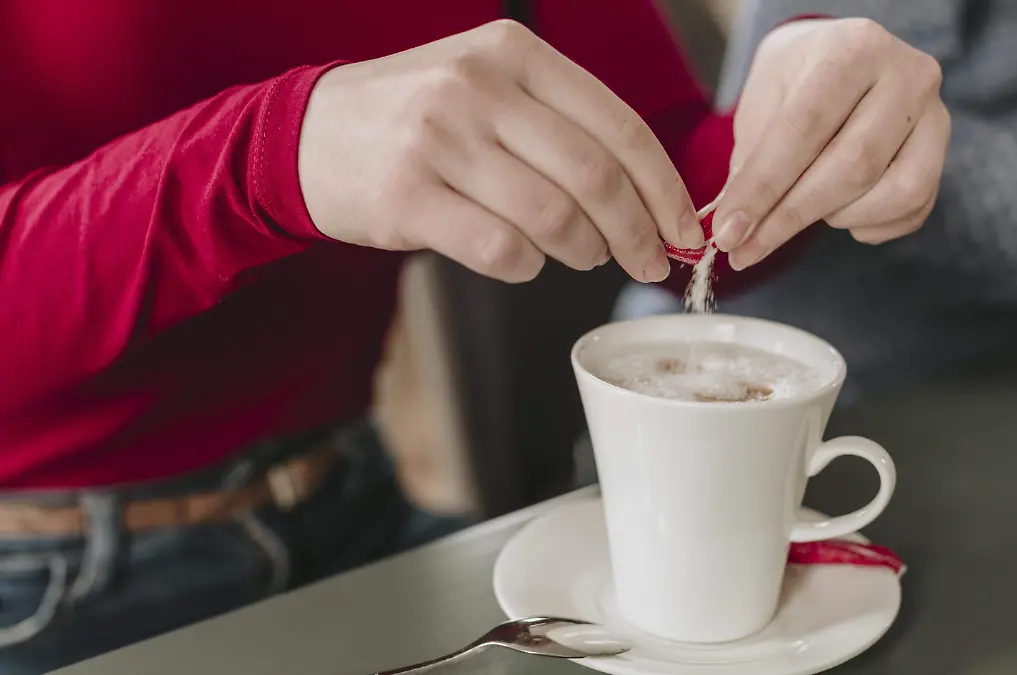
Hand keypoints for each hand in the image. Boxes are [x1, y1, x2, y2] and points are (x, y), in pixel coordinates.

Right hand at [298, 20, 702, 282]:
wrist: (309, 134)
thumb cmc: (418, 119)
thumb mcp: (488, 88)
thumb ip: (561, 124)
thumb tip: (648, 195)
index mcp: (513, 54)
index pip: (619, 126)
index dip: (663, 188)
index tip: (683, 228)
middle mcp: (477, 88)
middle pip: (594, 176)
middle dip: (637, 232)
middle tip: (649, 263)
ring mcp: (438, 140)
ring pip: (553, 217)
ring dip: (584, 251)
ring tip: (583, 256)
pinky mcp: (407, 196)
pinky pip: (501, 250)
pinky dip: (528, 267)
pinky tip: (524, 260)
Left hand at [714, 18, 950, 268]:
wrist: (843, 60)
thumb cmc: (796, 83)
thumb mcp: (763, 103)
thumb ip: (751, 162)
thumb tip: (734, 228)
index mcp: (853, 49)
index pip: (805, 128)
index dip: (763, 188)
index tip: (728, 233)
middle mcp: (907, 75)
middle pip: (853, 165)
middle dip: (791, 217)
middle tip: (744, 249)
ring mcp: (936, 114)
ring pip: (895, 192)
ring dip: (839, 216)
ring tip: (805, 207)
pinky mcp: (943, 151)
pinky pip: (914, 208)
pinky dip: (870, 225)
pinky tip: (841, 213)